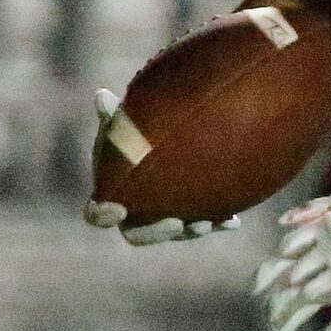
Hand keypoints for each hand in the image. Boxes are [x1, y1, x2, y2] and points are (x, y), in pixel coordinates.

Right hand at [83, 87, 239, 242]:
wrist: (176, 134)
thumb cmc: (141, 130)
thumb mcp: (129, 121)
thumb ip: (116, 117)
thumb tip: (102, 96)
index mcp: (113, 194)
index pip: (97, 215)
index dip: (103, 215)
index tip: (118, 209)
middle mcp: (136, 213)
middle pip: (137, 234)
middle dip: (155, 232)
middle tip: (175, 222)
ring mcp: (165, 216)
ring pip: (174, 234)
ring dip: (189, 232)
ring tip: (207, 222)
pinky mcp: (193, 214)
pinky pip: (204, 224)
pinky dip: (218, 223)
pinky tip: (233, 222)